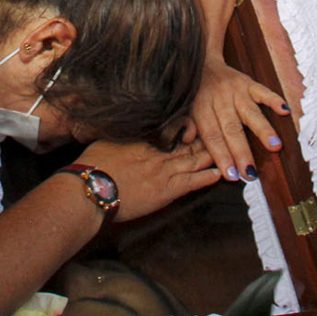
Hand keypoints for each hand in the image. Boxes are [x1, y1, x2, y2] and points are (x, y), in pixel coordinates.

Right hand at [73, 138, 219, 223]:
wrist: (91, 189)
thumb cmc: (92, 166)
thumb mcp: (106, 141)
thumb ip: (122, 135)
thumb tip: (125, 127)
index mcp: (143, 140)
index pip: (169, 131)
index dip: (184, 128)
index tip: (194, 124)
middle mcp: (156, 153)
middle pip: (185, 145)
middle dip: (202, 140)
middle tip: (219, 134)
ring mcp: (162, 172)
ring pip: (193, 161)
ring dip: (209, 157)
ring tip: (225, 151)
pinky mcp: (165, 191)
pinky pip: (191, 182)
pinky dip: (206, 178)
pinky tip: (218, 174)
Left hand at [185, 59, 289, 182]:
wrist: (200, 60)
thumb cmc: (194, 92)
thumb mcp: (183, 107)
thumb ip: (185, 124)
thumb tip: (186, 140)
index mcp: (201, 109)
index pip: (212, 136)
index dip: (221, 156)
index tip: (231, 175)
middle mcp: (219, 100)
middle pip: (232, 129)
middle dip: (242, 152)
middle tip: (251, 173)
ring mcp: (235, 90)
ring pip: (250, 112)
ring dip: (263, 130)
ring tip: (275, 147)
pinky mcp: (248, 82)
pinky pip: (262, 91)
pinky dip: (274, 100)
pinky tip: (284, 111)